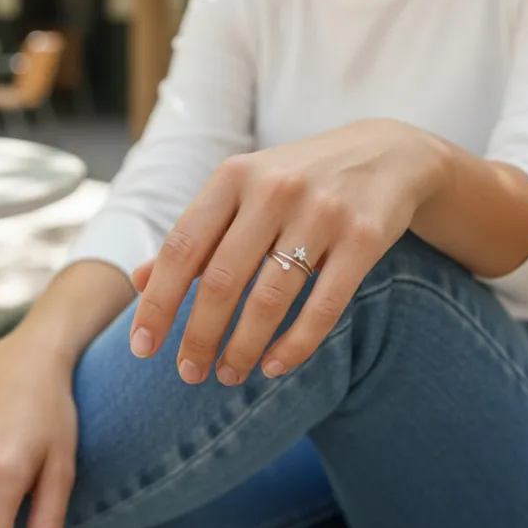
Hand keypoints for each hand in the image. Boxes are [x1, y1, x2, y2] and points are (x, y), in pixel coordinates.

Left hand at [129, 118, 446, 385]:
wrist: (388, 152)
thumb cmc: (298, 178)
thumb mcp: (243, 189)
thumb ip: (197, 233)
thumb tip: (140, 280)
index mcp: (235, 175)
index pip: (183, 246)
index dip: (158, 301)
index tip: (142, 347)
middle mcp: (274, 189)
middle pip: (223, 279)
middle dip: (199, 335)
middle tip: (188, 373)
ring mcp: (322, 212)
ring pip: (271, 298)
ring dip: (243, 348)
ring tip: (228, 375)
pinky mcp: (363, 237)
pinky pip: (323, 306)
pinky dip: (295, 345)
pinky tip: (275, 365)